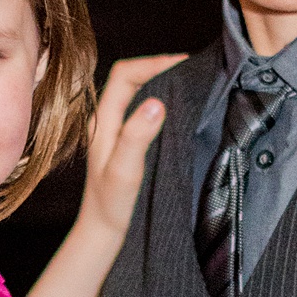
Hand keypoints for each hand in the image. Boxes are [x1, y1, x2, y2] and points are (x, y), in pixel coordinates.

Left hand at [81, 55, 184, 241]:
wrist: (103, 233)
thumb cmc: (111, 206)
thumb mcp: (124, 171)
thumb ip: (136, 136)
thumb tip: (156, 102)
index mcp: (103, 121)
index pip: (125, 74)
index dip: (153, 63)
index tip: (182, 64)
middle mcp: (108, 120)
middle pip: (132, 78)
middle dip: (161, 68)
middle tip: (193, 69)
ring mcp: (117, 130)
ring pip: (139, 93)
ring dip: (163, 83)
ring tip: (191, 82)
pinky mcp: (127, 142)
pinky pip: (144, 111)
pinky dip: (163, 102)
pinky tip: (181, 108)